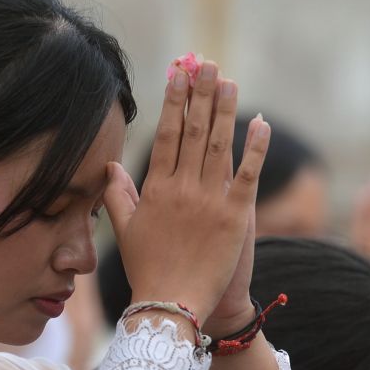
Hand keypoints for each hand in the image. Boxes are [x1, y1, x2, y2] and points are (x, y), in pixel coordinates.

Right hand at [104, 61, 269, 325]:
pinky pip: (247, 175)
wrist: (173, 305)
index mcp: (156, 189)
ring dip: (225, 110)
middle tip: (206, 63)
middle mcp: (182, 189)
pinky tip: (260, 122)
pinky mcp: (235, 217)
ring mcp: (209, 201)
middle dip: (200, 94)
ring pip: (219, 145)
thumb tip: (109, 167)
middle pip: (193, 131)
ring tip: (230, 81)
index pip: (167, 135)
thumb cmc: (148, 271)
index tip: (178, 74)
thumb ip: (118, 196)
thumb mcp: (126, 231)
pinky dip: (255, 148)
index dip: (174, 101)